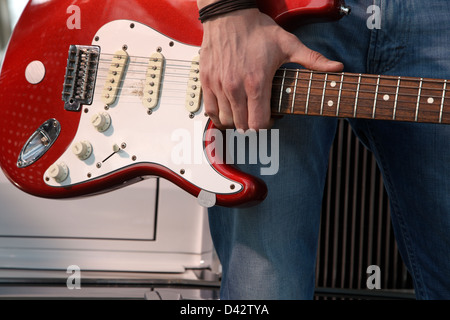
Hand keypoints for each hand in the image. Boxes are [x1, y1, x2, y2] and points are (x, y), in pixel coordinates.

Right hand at [198, 7, 343, 130]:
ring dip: (236, 121)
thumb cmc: (257, 30)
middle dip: (251, 125)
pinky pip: (210, 111)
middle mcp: (235, 88)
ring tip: (243, 112)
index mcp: (257, 83)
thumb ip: (313, 60)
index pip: (259, 124)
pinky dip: (218, 115)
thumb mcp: (288, 44)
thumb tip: (337, 68)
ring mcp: (219, 86)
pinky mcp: (207, 81)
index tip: (269, 118)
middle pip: (242, 126)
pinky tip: (227, 109)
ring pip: (226, 121)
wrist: (229, 15)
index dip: (267, 125)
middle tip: (256, 115)